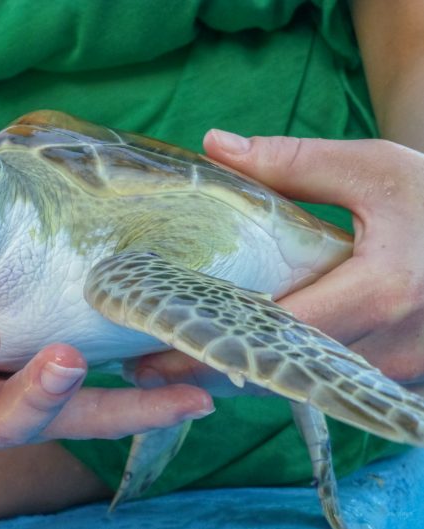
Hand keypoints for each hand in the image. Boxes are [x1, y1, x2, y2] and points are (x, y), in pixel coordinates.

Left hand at [135, 132, 423, 390]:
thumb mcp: (375, 169)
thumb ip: (294, 162)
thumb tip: (213, 145)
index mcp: (385, 289)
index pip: (277, 325)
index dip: (213, 336)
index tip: (154, 344)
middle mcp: (390, 343)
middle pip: (281, 366)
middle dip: (212, 366)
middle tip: (149, 362)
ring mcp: (394, 366)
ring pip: (299, 382)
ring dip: (238, 373)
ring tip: (175, 362)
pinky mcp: (392, 372)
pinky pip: (319, 380)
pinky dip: (274, 372)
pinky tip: (234, 357)